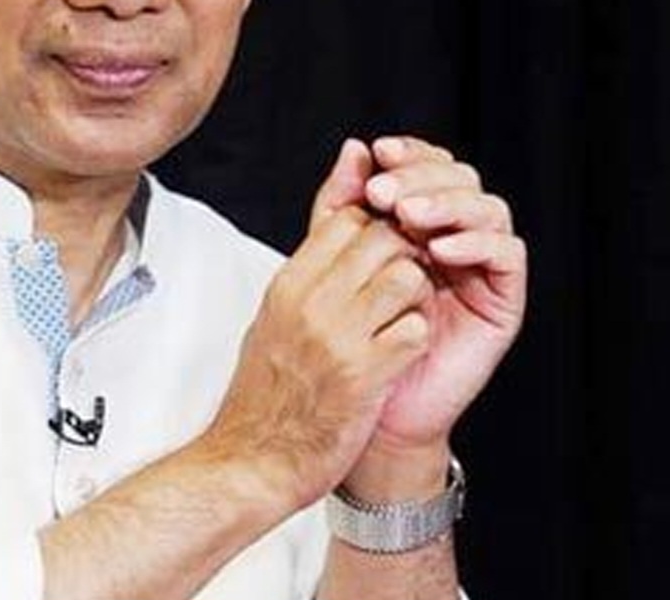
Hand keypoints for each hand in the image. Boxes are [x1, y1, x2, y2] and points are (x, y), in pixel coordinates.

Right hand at [202, 141, 438, 507]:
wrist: (252, 459)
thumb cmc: (268, 389)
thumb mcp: (277, 313)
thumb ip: (310, 261)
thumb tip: (334, 209)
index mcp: (287, 283)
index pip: (347, 218)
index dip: (378, 227)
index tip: (386, 251)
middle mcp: (309, 302)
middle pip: (383, 237)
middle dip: (407, 252)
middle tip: (407, 282)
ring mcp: (336, 337)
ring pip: (407, 277)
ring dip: (417, 295)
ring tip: (403, 317)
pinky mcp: (364, 376)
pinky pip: (414, 330)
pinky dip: (417, 337)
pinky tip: (403, 352)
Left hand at [330, 136, 528, 457]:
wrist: (371, 402)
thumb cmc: (351, 332)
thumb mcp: (334, 257)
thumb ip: (341, 205)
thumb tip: (354, 148)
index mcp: (420, 219)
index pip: (427, 166)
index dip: (409, 153)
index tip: (378, 152)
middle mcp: (457, 234)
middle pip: (461, 179)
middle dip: (424, 177)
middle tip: (386, 192)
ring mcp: (483, 264)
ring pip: (488, 209)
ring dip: (448, 204)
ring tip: (410, 215)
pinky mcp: (503, 297)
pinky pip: (507, 254)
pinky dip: (477, 242)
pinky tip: (441, 249)